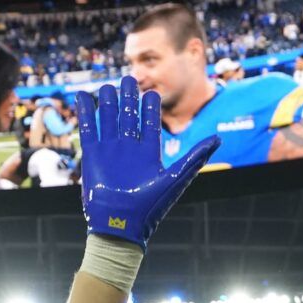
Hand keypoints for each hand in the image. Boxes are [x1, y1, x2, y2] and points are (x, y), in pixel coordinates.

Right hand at [74, 76, 218, 247]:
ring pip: (108, 119)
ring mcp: (110, 150)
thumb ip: (196, 157)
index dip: (151, 107)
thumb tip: (218, 139)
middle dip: (129, 98)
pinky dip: (85, 112)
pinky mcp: (92, 155)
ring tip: (108, 86)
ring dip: (109, 102)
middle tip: (130, 78)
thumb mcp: (177, 178)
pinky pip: (88, 128)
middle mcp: (129, 149)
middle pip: (128, 116)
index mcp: (148, 153)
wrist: (122, 224)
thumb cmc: (151, 206)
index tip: (152, 92)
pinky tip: (83, 97)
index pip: (150, 124)